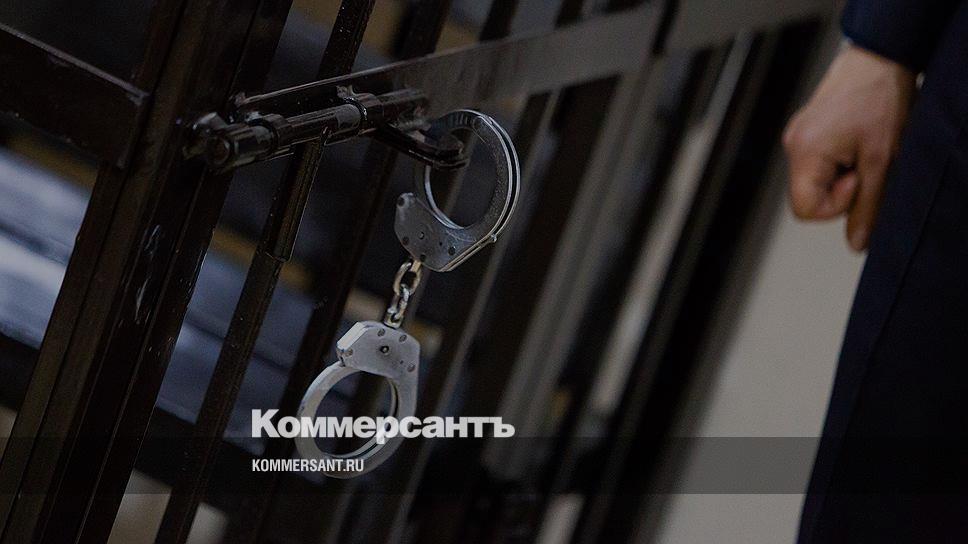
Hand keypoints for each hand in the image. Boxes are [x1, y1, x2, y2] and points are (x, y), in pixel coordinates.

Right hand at [783, 44, 916, 250]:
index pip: (805, 211)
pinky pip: (817, 164)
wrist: (879, 58)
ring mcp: (796, 137)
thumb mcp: (883, 160)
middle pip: (808, 196)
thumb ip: (867, 206)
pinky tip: (856, 140)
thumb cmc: (880, 102)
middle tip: (865, 163)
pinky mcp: (805, 131)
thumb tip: (856, 244)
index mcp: (804, 154)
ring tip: (862, 148)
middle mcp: (792, 146)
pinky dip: (838, 161)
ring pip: (814, 180)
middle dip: (840, 190)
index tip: (859, 179)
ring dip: (841, 174)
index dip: (836, 207)